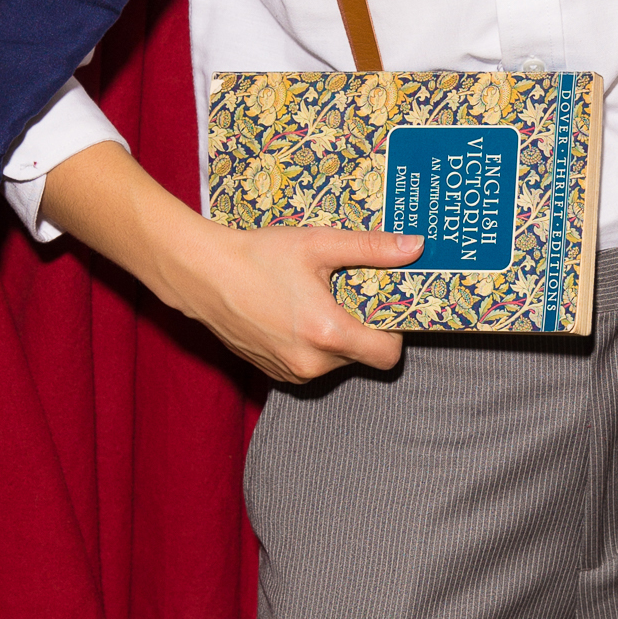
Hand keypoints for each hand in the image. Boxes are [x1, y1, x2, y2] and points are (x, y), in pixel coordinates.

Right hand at [36, 140, 421, 383]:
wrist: (202, 273)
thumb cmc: (259, 256)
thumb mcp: (318, 244)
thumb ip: (371, 248)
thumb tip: (415, 246)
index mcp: (328, 334)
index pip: (388, 356)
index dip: (393, 332)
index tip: (382, 308)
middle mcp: (312, 363)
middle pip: (361, 356)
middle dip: (361, 328)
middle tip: (345, 294)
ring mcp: (290, 372)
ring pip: (335, 362)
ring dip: (335, 338)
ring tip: (315, 301)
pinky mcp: (273, 373)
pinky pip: (309, 366)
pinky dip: (310, 346)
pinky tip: (293, 314)